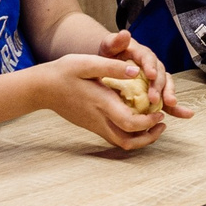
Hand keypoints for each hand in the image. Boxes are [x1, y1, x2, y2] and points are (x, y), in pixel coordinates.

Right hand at [32, 52, 171, 150]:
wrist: (42, 88)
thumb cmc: (64, 72)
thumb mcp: (87, 63)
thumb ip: (112, 67)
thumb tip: (136, 70)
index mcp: (102, 103)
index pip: (130, 123)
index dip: (149, 122)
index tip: (160, 112)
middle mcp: (99, 119)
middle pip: (127, 141)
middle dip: (149, 136)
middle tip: (162, 121)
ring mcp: (94, 125)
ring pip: (120, 142)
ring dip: (140, 138)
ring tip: (153, 124)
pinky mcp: (91, 125)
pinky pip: (113, 136)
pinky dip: (128, 134)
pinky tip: (135, 120)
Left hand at [98, 29, 196, 119]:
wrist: (109, 66)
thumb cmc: (110, 56)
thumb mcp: (109, 47)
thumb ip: (115, 41)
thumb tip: (125, 33)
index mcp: (141, 54)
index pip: (148, 58)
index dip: (150, 66)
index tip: (150, 75)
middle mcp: (153, 65)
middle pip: (160, 74)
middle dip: (158, 86)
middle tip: (154, 98)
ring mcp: (156, 79)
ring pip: (167, 85)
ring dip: (170, 94)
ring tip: (171, 103)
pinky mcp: (157, 92)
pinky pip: (167, 100)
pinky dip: (176, 108)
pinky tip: (186, 114)